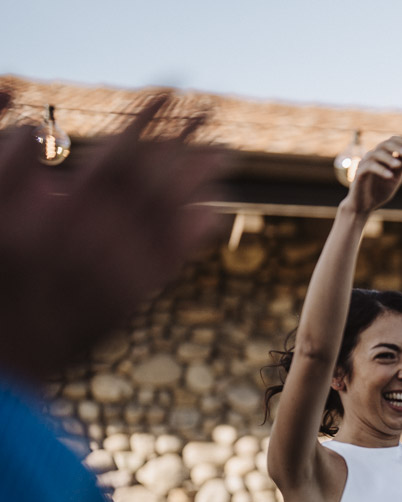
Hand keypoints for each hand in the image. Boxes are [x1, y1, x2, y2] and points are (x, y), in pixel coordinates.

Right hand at [0, 90, 221, 382]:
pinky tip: (214, 213)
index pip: (121, 152)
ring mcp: (123, 271)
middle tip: (214, 115)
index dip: (150, 118)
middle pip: (160, 181)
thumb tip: (36, 125)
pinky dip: (195, 234)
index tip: (173, 90)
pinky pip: (174, 260)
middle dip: (187, 144)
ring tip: (225, 155)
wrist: (5, 355)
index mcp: (66, 214)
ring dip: (202, 182)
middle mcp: (104, 240)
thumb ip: (6, 167)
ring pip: (175, 218)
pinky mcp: (132, 299)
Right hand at [345, 136, 401, 214]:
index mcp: (380, 157)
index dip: (400, 141)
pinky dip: (380, 170)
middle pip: (382, 145)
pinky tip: (390, 176)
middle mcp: (371, 158)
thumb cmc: (380, 191)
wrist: (364, 207)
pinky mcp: (358, 174)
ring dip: (388, 158)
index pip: (389, 142)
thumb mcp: (396, 177)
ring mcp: (363, 165)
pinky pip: (368, 167)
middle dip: (396, 147)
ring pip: (375, 154)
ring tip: (399, 165)